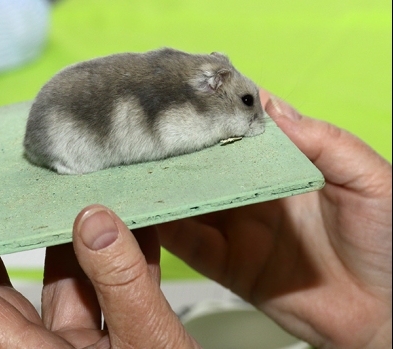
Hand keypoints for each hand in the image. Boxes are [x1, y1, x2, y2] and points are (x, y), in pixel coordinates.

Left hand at [0, 206, 199, 348]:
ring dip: (83, 242)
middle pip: (15, 289)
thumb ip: (123, 286)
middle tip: (5, 192)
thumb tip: (95, 221)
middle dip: (14, 238)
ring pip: (72, 285)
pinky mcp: (120, 343)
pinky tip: (139, 227)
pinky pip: (113, 294)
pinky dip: (125, 262)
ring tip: (85, 193)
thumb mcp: (151, 347)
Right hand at [157, 90, 391, 347]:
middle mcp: (251, 190)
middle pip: (203, 162)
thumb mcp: (368, 180)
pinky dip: (160, 228)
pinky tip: (140, 213)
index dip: (212, 112)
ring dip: (158, 185)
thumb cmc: (387, 241)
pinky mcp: (225, 262)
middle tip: (139, 132)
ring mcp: (235, 225)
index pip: (239, 130)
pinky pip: (186, 243)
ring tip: (127, 168)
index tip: (179, 94)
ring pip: (187, 199)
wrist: (382, 314)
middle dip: (173, 146)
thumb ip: (324, 143)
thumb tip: (270, 106)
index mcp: (283, 163)